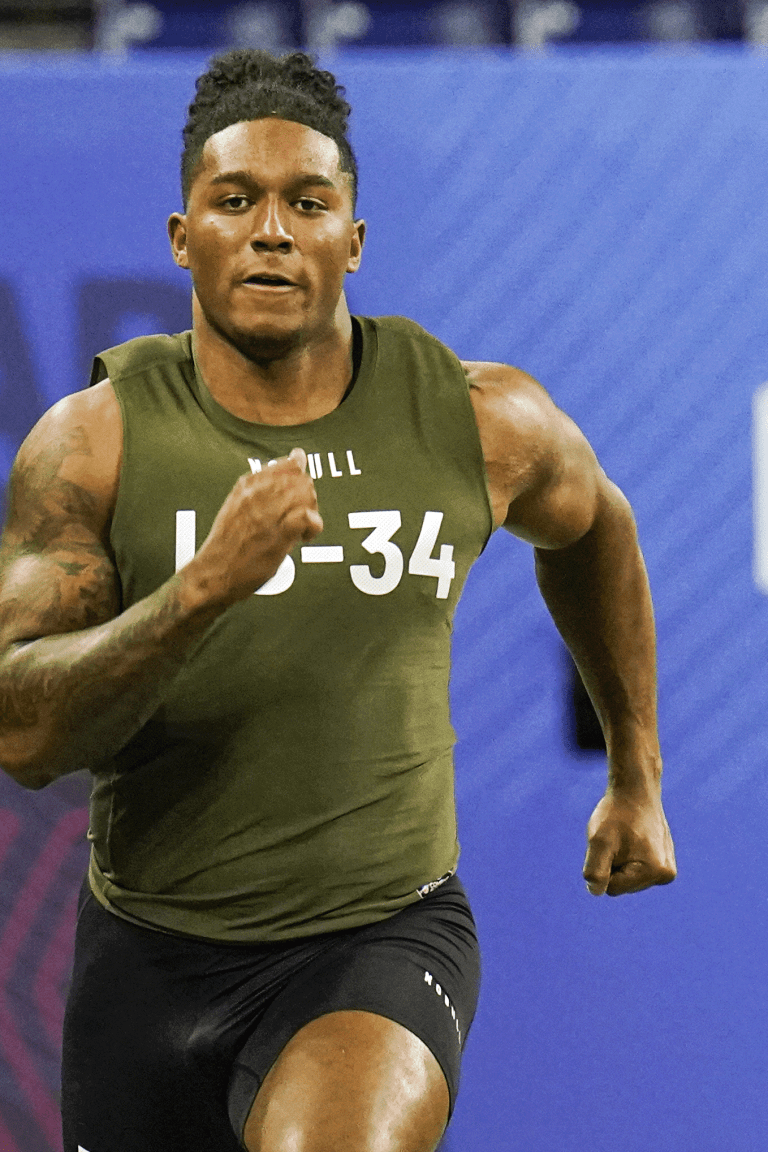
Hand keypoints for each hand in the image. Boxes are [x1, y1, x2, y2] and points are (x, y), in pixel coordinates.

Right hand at [183, 448, 322, 605]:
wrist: (211, 575)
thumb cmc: (225, 546)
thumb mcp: (237, 506)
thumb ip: (261, 489)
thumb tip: (290, 467)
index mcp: (246, 485)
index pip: (289, 464)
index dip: (301, 480)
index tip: (298, 495)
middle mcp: (257, 494)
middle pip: (302, 479)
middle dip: (309, 498)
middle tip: (300, 517)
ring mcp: (267, 514)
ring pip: (306, 495)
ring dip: (311, 511)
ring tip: (300, 530)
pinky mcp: (277, 535)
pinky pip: (306, 517)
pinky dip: (312, 526)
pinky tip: (303, 537)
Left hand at [583, 785, 675, 896]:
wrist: (635, 790)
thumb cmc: (616, 813)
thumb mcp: (599, 840)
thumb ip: (595, 870)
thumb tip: (596, 892)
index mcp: (655, 872)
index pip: (612, 888)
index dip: (603, 865)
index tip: (611, 842)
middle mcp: (665, 876)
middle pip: (622, 885)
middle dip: (613, 864)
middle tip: (617, 838)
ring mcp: (666, 869)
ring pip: (627, 878)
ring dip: (619, 860)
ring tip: (625, 837)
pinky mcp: (664, 862)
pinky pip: (635, 869)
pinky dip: (628, 856)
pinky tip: (633, 838)